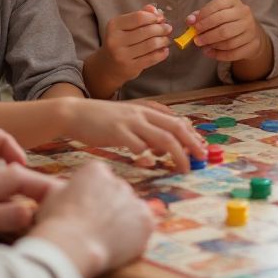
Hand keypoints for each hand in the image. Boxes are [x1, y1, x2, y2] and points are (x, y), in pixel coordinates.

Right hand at [31, 160, 153, 277]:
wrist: (72, 246)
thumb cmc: (57, 223)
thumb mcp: (52, 197)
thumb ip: (65, 189)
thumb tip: (65, 189)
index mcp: (96, 170)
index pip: (100, 180)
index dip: (91, 198)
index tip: (84, 212)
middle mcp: (119, 180)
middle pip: (116, 194)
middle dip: (109, 209)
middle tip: (95, 228)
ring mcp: (134, 200)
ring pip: (131, 210)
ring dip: (123, 222)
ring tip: (106, 240)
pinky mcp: (146, 220)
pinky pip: (144, 226)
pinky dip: (136, 236)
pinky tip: (120, 246)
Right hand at [65, 99, 205, 172]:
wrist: (76, 113)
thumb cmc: (102, 120)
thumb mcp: (128, 119)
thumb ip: (145, 130)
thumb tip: (161, 148)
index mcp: (146, 110)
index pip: (176, 121)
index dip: (192, 135)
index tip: (201, 148)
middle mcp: (141, 114)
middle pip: (175, 128)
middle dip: (192, 144)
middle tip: (202, 158)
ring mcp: (130, 122)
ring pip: (162, 137)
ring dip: (177, 154)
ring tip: (183, 167)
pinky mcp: (116, 132)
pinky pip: (137, 144)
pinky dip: (146, 154)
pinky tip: (148, 162)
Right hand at [97, 5, 170, 87]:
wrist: (107, 66)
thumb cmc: (119, 41)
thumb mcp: (124, 26)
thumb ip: (139, 16)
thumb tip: (155, 10)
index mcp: (114, 25)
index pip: (139, 17)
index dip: (153, 17)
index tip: (161, 18)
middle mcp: (115, 40)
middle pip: (146, 31)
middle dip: (161, 28)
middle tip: (168, 28)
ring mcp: (122, 55)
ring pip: (150, 44)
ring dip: (163, 41)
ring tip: (167, 39)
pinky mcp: (130, 68)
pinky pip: (151, 58)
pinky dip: (161, 53)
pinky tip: (165, 50)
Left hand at [189, 0, 264, 61]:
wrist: (249, 33)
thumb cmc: (227, 21)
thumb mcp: (215, 13)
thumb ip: (201, 16)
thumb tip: (190, 20)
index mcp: (233, 1)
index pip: (217, 5)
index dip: (204, 15)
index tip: (194, 25)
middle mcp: (244, 13)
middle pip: (223, 25)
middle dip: (206, 33)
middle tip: (196, 39)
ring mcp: (251, 30)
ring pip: (228, 41)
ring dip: (212, 45)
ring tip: (202, 45)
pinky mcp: (253, 45)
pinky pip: (233, 53)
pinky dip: (219, 55)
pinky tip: (209, 53)